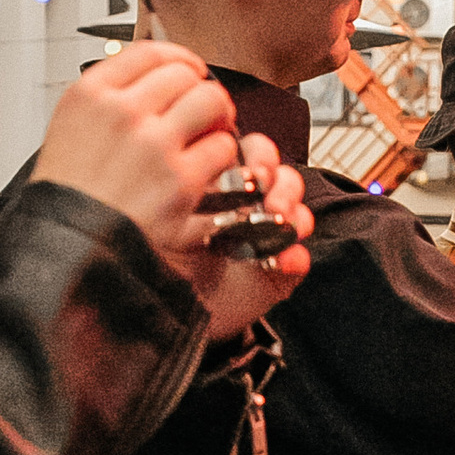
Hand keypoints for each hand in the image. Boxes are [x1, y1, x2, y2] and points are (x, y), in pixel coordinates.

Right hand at [31, 41, 242, 258]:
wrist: (67, 248)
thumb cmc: (65, 200)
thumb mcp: (67, 131)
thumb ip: (104, 102)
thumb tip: (145, 84)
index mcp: (91, 95)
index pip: (150, 52)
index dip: (179, 58)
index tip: (189, 68)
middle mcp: (122, 112)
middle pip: (185, 74)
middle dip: (200, 90)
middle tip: (204, 110)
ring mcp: (153, 145)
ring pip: (211, 102)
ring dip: (219, 117)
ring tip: (212, 134)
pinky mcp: (180, 181)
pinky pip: (223, 148)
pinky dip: (225, 157)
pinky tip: (211, 168)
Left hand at [180, 140, 313, 339]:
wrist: (162, 310)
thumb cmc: (155, 257)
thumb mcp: (160, 209)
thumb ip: (182, 175)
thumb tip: (202, 143)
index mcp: (219, 182)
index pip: (252, 151)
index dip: (260, 155)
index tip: (253, 168)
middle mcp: (246, 205)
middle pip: (281, 177)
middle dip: (283, 184)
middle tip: (270, 201)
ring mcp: (264, 236)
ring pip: (297, 211)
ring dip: (295, 214)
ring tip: (279, 226)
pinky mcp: (277, 269)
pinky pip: (300, 256)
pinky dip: (295, 256)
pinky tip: (282, 260)